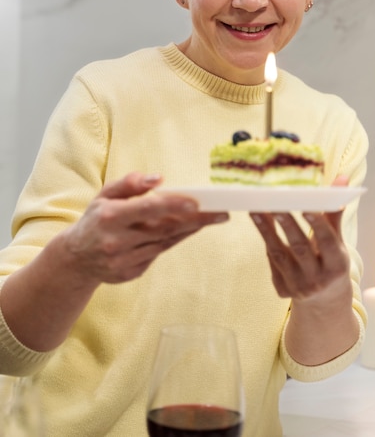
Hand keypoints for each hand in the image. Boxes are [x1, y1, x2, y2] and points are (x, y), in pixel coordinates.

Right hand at [64, 172, 228, 284]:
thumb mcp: (105, 195)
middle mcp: (118, 240)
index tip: (196, 201)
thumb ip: (130, 183)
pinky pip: (158, 254)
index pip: (147, 209)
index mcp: (111, 216)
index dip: (172, 205)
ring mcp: (124, 260)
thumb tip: (159, 178)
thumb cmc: (96, 219)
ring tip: (212, 218)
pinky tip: (188, 230)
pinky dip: (174, 240)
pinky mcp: (131, 273)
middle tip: (221, 212)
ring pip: (165, 242)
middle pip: (164, 228)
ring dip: (190, 230)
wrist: (76, 259)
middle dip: (196, 220)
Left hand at [250, 176, 350, 301]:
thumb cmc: (331, 261)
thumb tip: (341, 178)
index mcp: (337, 265)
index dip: (317, 224)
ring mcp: (298, 287)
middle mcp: (318, 279)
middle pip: (300, 248)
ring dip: (267, 231)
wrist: (323, 301)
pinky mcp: (282, 290)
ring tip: (256, 209)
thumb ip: (334, 213)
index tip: (306, 206)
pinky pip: (272, 262)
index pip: (327, 242)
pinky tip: (259, 222)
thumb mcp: (337, 242)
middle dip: (287, 225)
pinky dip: (267, 241)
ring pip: (279, 254)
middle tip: (274, 204)